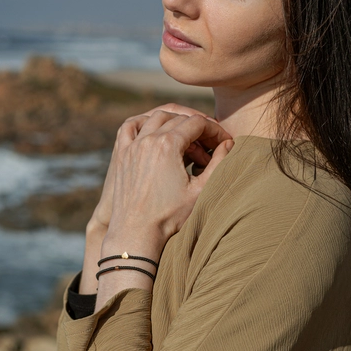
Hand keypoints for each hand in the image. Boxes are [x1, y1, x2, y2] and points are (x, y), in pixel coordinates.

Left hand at [89, 103, 221, 231]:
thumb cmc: (169, 216)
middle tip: (209, 148)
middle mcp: (148, 140)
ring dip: (174, 123)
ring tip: (187, 141)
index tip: (223, 142)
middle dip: (198, 129)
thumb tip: (228, 144)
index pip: (197, 123)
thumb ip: (218, 163)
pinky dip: (144, 123)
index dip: (214, 130)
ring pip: (155, 118)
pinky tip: (154, 132)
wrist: (136, 232)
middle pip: (179, 119)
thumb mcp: (200, 190)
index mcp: (168, 145)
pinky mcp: (122, 154)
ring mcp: (132, 146)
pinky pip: (130, 126)